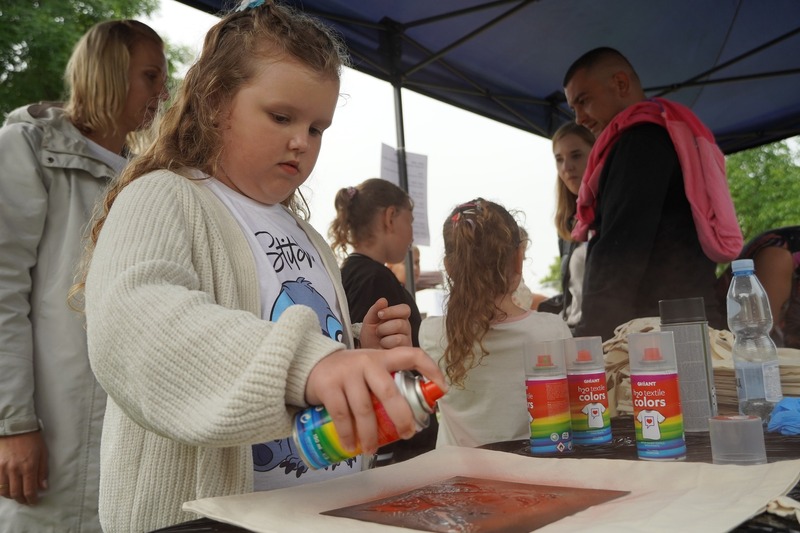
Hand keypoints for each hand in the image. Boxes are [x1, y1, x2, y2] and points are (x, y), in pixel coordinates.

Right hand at [0, 431, 47, 504]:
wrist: (15, 427)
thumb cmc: (32, 439)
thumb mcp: (43, 453)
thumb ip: (43, 471)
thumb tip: (43, 487)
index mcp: (29, 466)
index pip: (29, 490)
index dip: (32, 499)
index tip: (34, 501)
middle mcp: (15, 469)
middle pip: (16, 493)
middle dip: (22, 500)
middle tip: (26, 501)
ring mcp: (3, 468)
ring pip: (4, 491)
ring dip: (11, 496)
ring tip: (17, 496)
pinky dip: (1, 489)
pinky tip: (7, 489)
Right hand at [304, 346, 445, 454]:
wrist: (311, 364)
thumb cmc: (349, 372)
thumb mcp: (369, 368)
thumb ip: (386, 381)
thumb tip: (413, 412)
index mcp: (382, 357)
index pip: (412, 355)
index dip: (430, 369)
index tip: (443, 388)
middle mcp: (367, 362)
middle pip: (389, 392)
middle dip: (401, 417)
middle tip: (407, 434)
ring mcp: (347, 374)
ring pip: (364, 409)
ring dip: (370, 434)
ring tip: (373, 449)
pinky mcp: (329, 386)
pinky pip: (342, 415)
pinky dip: (348, 434)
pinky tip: (351, 446)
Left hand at [359, 297, 411, 348]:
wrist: (368, 353)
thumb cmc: (371, 337)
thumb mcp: (369, 321)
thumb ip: (375, 309)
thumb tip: (383, 300)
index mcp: (399, 317)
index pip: (405, 309)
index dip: (393, 311)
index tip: (380, 314)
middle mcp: (405, 327)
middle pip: (401, 323)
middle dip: (384, 328)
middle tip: (378, 332)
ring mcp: (407, 339)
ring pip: (399, 335)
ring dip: (384, 337)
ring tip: (381, 340)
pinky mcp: (406, 349)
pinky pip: (398, 344)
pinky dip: (386, 344)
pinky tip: (384, 347)